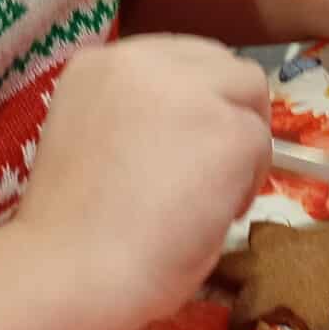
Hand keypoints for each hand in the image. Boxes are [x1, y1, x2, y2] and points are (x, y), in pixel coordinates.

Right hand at [16, 36, 270, 321]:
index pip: (177, 58)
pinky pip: (259, 146)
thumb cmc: (70, 232)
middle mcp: (141, 59)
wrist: (69, 271)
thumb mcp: (94, 140)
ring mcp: (188, 88)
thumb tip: (192, 128)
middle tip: (211, 172)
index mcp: (99, 64)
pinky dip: (247, 183)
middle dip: (226, 112)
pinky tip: (211, 218)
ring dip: (239, 146)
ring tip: (208, 200)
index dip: (194, 101)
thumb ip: (137, 117)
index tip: (188, 146)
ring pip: (248, 96)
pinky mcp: (227, 128)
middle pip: (220, 64)